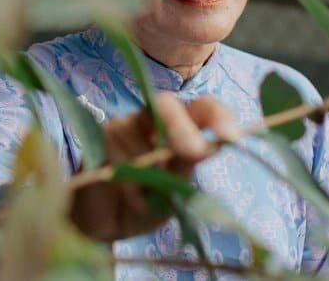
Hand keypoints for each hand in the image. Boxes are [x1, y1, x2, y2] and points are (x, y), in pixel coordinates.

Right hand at [68, 93, 239, 241]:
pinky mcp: (97, 138)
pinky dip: (129, 185)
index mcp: (178, 128)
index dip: (217, 115)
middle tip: (195, 153)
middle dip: (181, 128)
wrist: (101, 223)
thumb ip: (184, 168)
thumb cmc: (143, 204)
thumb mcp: (172, 193)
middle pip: (165, 104)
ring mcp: (121, 125)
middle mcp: (148, 120)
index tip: (231, 136)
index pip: (201, 108)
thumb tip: (206, 149)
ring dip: (149, 177)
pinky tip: (127, 198)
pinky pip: (119, 159)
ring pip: (141, 141)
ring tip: (144, 203)